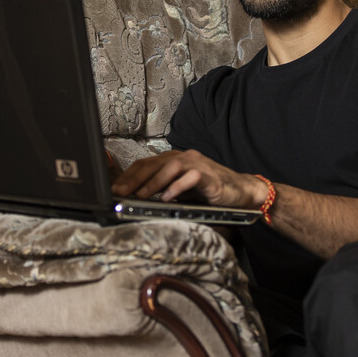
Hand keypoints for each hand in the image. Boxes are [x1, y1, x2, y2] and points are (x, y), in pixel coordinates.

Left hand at [110, 149, 266, 209]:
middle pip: (154, 163)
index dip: (129, 175)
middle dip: (134, 178)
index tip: (115, 189)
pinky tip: (168, 197)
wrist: (242, 192)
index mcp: (174, 159)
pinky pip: (191, 177)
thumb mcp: (181, 190)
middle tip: (121, 192)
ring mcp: (198, 164)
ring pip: (170, 167)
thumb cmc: (209, 192)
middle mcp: (184, 158)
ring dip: (153, 182)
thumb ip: (163, 190)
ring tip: (140, 196)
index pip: (146, 163)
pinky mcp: (210, 176)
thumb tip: (135, 198)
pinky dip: (178, 187)